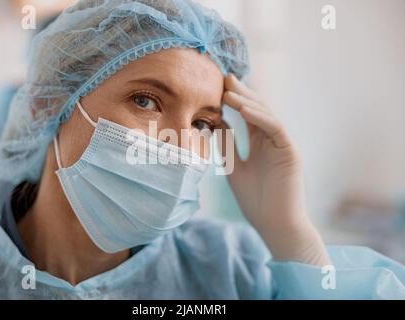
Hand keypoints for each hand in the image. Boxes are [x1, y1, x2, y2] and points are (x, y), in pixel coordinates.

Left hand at [219, 74, 329, 265]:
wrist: (274, 225)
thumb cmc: (256, 201)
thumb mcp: (234, 169)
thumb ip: (228, 147)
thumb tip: (216, 124)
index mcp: (260, 145)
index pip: (247, 116)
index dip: (234, 101)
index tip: (217, 87)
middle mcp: (272, 141)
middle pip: (257, 110)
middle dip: (241, 94)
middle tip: (224, 78)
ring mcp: (282, 145)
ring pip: (266, 115)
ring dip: (247, 102)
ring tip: (228, 91)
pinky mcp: (290, 151)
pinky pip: (275, 128)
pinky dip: (260, 118)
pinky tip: (243, 109)